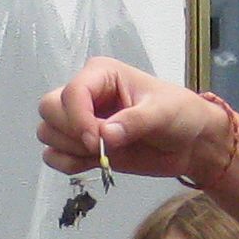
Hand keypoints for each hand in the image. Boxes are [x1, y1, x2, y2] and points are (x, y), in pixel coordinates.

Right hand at [34, 57, 228, 181]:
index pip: (71, 93)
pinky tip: (93, 164)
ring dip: (70, 148)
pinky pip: (54, 156)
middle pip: (49, 109)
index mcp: (101, 74)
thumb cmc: (181, 115)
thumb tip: (104, 136)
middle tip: (100, 146)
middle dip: (70, 132)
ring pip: (47, 133)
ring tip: (103, 153)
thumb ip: (134, 122)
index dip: (77, 118)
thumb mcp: (163, 113)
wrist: (191, 144)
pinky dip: (67, 164)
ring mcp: (81, 121)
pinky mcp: (82, 146)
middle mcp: (85, 94)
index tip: (97, 142)